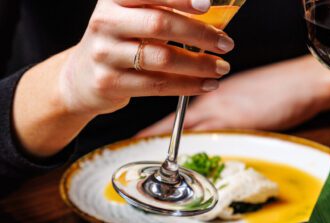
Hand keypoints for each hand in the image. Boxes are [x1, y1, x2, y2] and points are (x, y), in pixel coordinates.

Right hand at [59, 0, 234, 115]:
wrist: (81, 77)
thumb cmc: (120, 41)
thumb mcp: (133, 17)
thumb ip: (164, 11)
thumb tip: (212, 13)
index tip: (207, 4)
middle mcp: (105, 22)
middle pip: (160, 25)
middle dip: (200, 34)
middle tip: (226, 43)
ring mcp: (105, 54)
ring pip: (162, 59)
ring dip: (199, 64)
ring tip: (222, 67)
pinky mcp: (109, 83)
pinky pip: (158, 86)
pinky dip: (188, 85)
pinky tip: (207, 84)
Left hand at [138, 55, 329, 134]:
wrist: (306, 80)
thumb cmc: (283, 84)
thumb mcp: (249, 90)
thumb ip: (230, 101)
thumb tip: (217, 111)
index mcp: (217, 88)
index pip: (181, 101)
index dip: (160, 113)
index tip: (142, 126)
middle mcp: (216, 97)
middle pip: (178, 115)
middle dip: (157, 131)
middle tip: (134, 141)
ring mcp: (226, 108)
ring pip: (189, 125)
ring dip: (170, 138)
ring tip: (149, 152)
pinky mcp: (239, 120)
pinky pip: (209, 135)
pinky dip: (194, 145)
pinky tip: (184, 156)